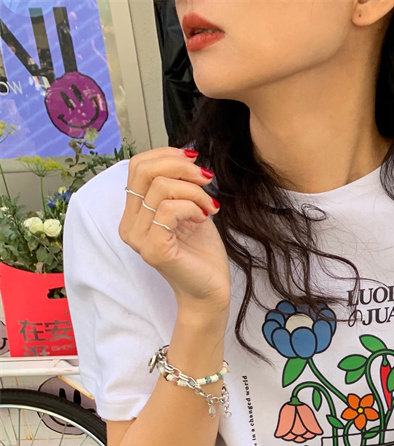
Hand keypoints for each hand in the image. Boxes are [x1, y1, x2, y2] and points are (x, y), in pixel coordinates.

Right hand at [119, 147, 230, 313]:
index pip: (138, 166)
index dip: (166, 154)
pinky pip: (169, 210)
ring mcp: (139, 238)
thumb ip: (178, 186)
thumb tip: (184, 153)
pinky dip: (193, 208)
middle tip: (207, 179)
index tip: (194, 160)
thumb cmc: (202, 253)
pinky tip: (204, 219)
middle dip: (181, 167)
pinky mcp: (154, 249)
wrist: (211, 291)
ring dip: (194, 191)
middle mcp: (130, 226)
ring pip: (161, 188)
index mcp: (134, 214)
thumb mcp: (188, 209)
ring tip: (210, 207)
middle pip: (144, 170)